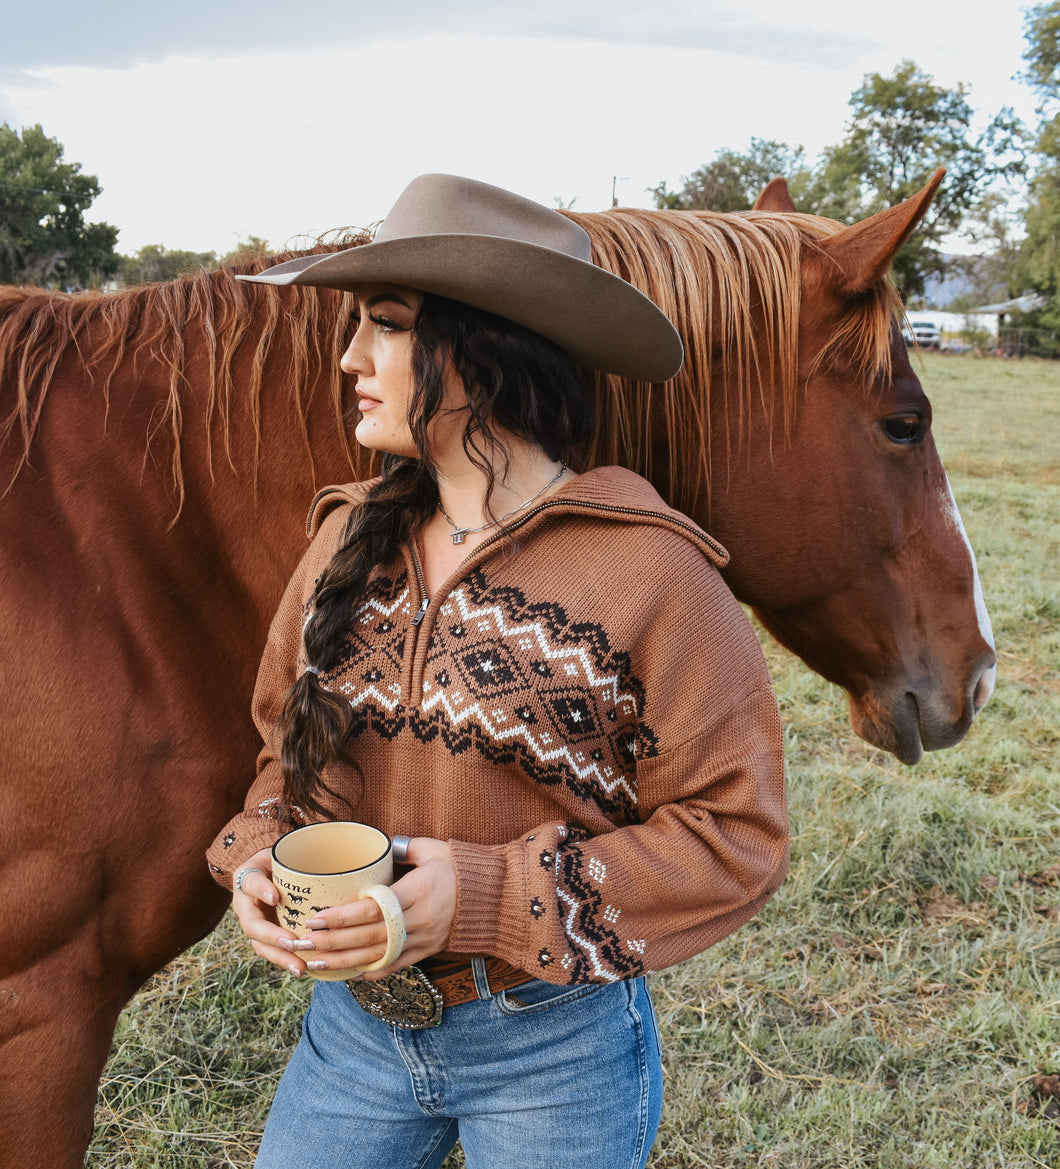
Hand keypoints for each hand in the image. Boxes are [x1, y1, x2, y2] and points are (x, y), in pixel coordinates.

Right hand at [230, 847, 309, 977]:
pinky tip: (303, 968)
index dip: (261, 891)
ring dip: (281, 957)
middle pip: (254, 927)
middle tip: (293, 943)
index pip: (251, 884)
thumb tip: (280, 890)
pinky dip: (288, 961)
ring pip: (262, 946)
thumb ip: (283, 863)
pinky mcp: (268, 938)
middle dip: (273, 938)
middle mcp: (248, 908)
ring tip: (300, 967)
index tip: (275, 897)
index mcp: (247, 883)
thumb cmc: (275, 863)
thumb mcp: (274, 856)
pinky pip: (274, 952)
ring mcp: (257, 926)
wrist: (267, 874)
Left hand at [287, 837, 456, 979]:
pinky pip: (396, 964)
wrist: (494, 896)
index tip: (315, 919)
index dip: (342, 917)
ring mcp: (423, 939)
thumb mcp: (434, 850)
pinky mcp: (427, 951)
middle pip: (369, 936)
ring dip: (344, 961)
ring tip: (315, 963)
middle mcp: (419, 920)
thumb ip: (404, 847)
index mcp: (417, 892)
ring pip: (378, 954)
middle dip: (333, 942)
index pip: (373, 910)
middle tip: (303, 943)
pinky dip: (371, 971)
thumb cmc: (460, 868)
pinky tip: (348, 974)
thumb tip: (378, 843)